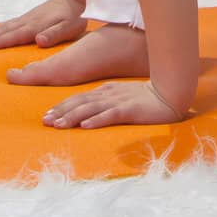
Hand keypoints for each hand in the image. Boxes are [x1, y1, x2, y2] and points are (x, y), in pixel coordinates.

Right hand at [0, 0, 87, 49]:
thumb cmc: (72, 18)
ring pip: (4, 26)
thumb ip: (55, 34)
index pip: (16, 35)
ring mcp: (25, 19)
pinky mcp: (25, 18)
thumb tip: (39, 41)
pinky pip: (7, 24)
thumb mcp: (69, 27)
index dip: (1, 41)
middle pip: (5, 30)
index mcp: (36, 26)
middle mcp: (27, 21)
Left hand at [43, 80, 188, 128]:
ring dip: (73, 117)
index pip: (79, 98)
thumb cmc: (147, 97)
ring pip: (91, 109)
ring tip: (58, 124)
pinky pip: (110, 115)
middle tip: (45, 121)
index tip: (47, 116)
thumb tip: (87, 113)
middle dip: (61, 112)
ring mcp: (119, 101)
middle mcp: (109, 94)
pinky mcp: (130, 110)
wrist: (170, 94)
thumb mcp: (122, 96)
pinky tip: (85, 126)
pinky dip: (97, 120)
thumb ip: (106, 101)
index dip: (62, 106)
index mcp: (106, 90)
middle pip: (80, 103)